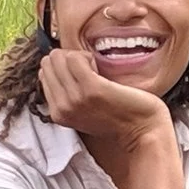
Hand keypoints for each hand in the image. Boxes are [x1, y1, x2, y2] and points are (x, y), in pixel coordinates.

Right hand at [39, 48, 175, 153]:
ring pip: (59, 58)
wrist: (144, 131)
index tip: (83, 76)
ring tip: (96, 70)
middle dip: (69, 60)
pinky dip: (87, 56)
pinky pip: (74, 58)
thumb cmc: (120, 116)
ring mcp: (74, 98)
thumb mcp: (84, 110)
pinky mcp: (91, 88)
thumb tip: (53, 64)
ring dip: (79, 57)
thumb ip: (67, 94)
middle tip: (91, 71)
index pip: (44, 72)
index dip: (64, 67)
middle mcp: (62, 107)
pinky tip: (100, 69)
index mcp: (57, 113)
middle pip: (49, 62)